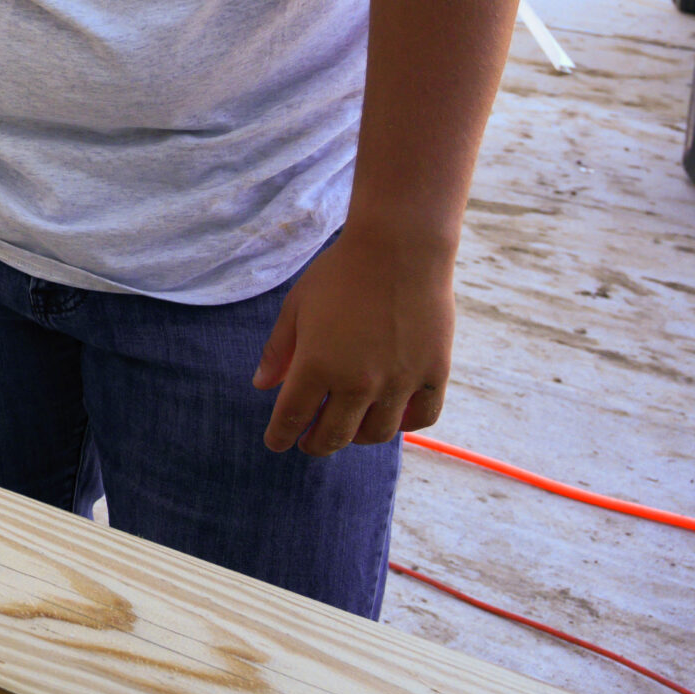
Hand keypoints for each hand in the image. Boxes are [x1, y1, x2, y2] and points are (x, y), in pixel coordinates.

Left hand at [252, 226, 456, 454]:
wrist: (400, 250)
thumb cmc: (341, 273)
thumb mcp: (297, 307)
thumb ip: (280, 350)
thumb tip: (261, 385)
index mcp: (317, 365)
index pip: (292, 417)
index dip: (281, 435)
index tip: (276, 443)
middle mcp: (358, 382)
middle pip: (334, 435)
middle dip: (315, 444)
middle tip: (309, 443)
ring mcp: (398, 382)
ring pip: (376, 434)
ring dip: (357, 437)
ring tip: (348, 428)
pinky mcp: (433, 375)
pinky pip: (420, 418)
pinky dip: (404, 424)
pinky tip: (390, 417)